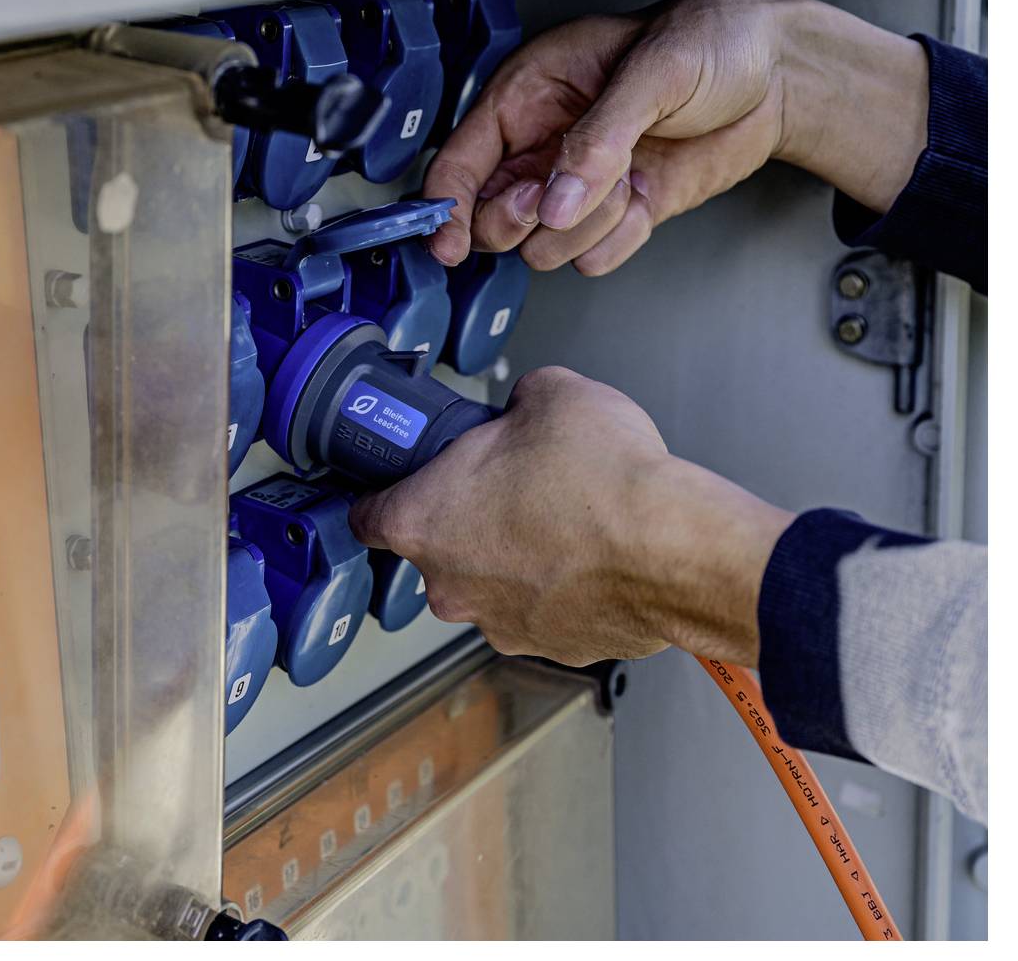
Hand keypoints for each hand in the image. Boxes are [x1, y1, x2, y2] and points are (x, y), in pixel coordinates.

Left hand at [347, 366, 794, 665]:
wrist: (675, 550)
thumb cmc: (603, 480)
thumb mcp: (550, 394)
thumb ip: (518, 399)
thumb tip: (526, 405)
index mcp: (422, 521)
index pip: (367, 514)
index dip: (387, 491)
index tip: (407, 481)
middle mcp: (449, 586)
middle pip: (436, 550)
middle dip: (468, 520)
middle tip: (513, 485)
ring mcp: (499, 624)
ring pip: (491, 584)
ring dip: (515, 558)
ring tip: (566, 521)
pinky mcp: (553, 647)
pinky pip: (543, 611)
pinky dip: (560, 588)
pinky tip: (594, 557)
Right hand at [423, 0, 927, 274]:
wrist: (782, 78)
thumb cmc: (714, 42)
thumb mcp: (651, 72)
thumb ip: (598, 138)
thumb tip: (555, 199)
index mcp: (531, 94)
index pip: (462, 161)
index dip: (448, 206)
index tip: (448, 243)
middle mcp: (547, 145)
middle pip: (493, 217)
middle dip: (525, 218)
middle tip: (555, 199)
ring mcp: (581, 186)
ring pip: (542, 246)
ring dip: (583, 227)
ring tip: (624, 183)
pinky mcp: (618, 214)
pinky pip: (593, 257)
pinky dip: (618, 241)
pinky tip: (643, 201)